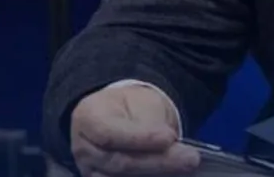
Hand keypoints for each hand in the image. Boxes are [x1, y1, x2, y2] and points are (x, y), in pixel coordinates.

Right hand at [69, 84, 199, 176]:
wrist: (122, 116)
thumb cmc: (131, 106)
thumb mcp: (141, 103)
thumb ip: (151, 124)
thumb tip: (169, 144)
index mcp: (88, 117)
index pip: (110, 133)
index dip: (140, 138)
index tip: (169, 137)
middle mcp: (84, 149)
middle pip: (119, 162)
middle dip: (158, 162)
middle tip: (190, 158)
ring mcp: (91, 171)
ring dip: (156, 174)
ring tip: (184, 167)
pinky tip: (170, 174)